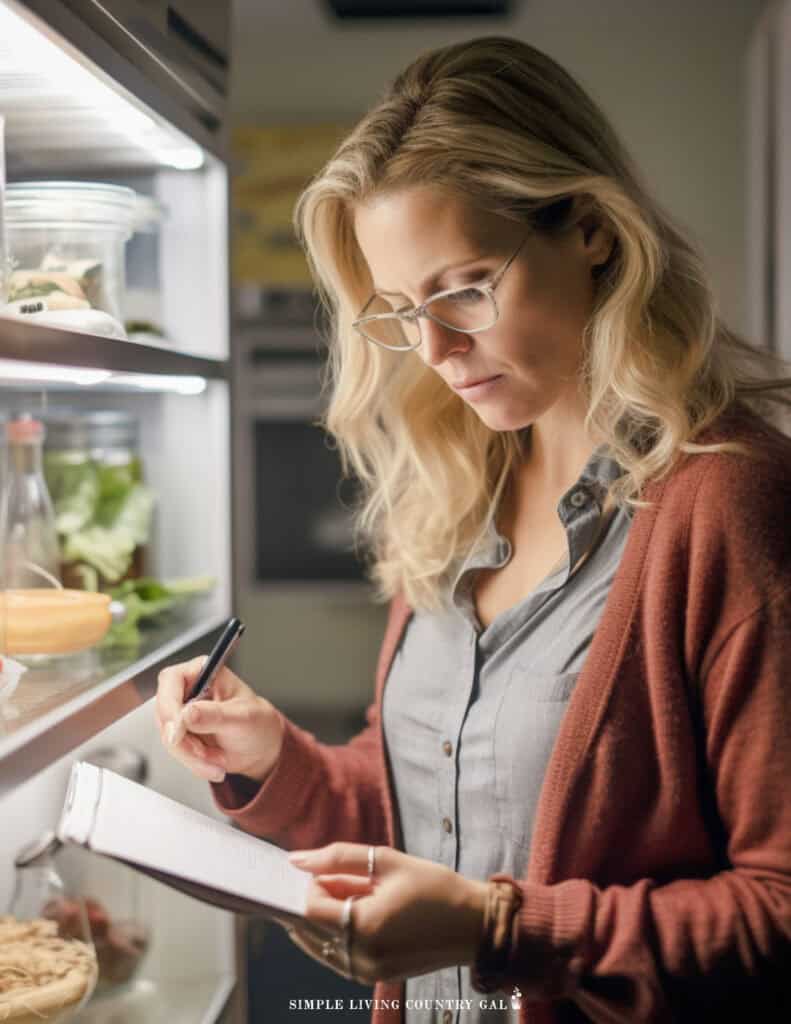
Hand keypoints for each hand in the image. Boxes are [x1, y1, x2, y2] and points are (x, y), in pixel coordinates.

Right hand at [156, 656, 284, 784]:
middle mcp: (188, 689)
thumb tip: (187, 713)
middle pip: (165, 713)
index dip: (169, 705)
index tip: (177, 731)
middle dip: (183, 740)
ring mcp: (181, 713)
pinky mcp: (180, 734)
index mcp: (204, 671)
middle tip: (202, 752)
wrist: (261, 748)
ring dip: (190, 755)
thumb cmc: (257, 723)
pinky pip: (175, 750)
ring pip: (168, 736)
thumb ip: (215, 714)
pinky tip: (212, 763)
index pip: (171, 680)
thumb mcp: (242, 717)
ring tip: (216, 759)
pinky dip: (192, 762)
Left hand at [283, 843, 486, 983]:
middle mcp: (360, 957)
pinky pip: (338, 958)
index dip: (313, 886)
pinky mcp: (374, 978)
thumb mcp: (387, 861)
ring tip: (347, 896)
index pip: (311, 909)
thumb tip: (296, 860)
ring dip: (323, 921)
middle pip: (310, 931)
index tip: (331, 871)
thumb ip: (338, 858)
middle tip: (335, 881)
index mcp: (364, 927)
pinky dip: (335, 937)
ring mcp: (367, 973)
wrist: (474, 924)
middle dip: (315, 903)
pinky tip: (352, 915)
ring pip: (320, 947)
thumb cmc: (434, 887)